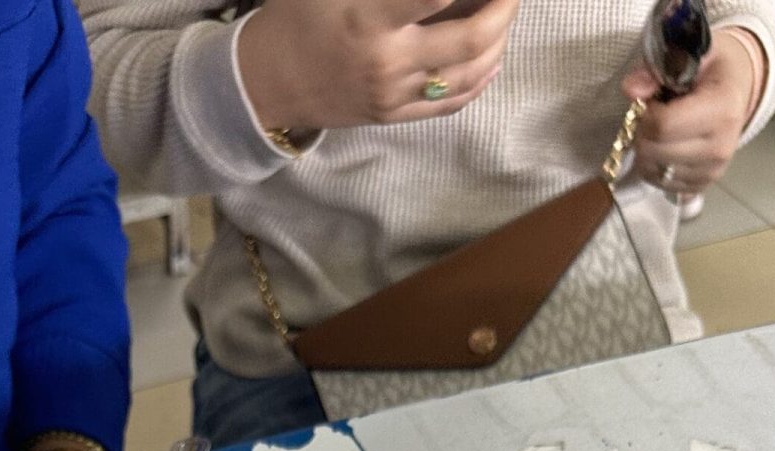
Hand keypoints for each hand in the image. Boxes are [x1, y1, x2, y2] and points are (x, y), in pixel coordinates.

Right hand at [239, 0, 520, 131]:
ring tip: (503, 13)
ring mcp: (394, 94)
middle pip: (472, 37)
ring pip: (471, 73)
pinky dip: (483, 77)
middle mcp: (387, 61)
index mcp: (369, 18)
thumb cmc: (300, 15)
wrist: (270, 79)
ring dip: (499, 39)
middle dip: (504, 6)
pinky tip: (494, 56)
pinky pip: (453, 101)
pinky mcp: (395, 115)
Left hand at [624, 25, 765, 194]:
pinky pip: (662, 185)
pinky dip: (654, 168)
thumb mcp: (689, 54)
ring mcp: (713, 170)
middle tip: (650, 117)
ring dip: (645, 152)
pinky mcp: (703, 185)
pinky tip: (665, 148)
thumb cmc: (712, 68)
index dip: (645, 114)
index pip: (662, 126)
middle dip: (641, 134)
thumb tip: (631, 89)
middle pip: (655, 153)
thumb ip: (657, 69)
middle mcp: (720, 146)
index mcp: (721, 109)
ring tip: (660, 131)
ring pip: (654, 172)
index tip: (650, 102)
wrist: (737, 88)